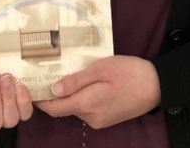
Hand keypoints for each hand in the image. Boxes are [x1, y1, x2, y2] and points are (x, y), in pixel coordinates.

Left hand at [35, 55, 159, 128]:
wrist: (158, 86)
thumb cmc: (131, 73)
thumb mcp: (102, 69)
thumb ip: (76, 80)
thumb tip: (54, 90)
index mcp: (87, 104)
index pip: (55, 108)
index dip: (41, 100)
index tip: (31, 88)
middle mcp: (90, 117)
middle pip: (65, 108)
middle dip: (56, 94)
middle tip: (50, 74)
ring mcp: (100, 120)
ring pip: (77, 108)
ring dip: (72, 95)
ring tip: (72, 75)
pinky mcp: (107, 119)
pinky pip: (88, 109)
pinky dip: (83, 98)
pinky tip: (90, 84)